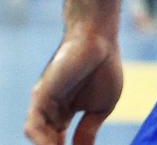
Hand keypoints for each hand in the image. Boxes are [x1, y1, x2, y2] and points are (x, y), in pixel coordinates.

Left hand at [25, 27, 121, 144]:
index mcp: (63, 116)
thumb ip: (89, 130)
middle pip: (48, 144)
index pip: (59, 144)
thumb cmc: (104, 67)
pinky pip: (35, 127)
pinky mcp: (40, 97)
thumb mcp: (102, 106)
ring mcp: (42, 106)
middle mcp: (48, 113)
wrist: (100, 39)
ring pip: (40, 139)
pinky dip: (44, 142)